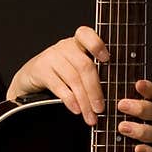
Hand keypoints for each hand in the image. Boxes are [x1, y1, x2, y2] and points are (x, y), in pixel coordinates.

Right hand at [7, 26, 151, 151]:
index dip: (97, 44)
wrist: (29, 79)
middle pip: (84, 65)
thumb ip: (94, 73)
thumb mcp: (77, 68)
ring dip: (84, 100)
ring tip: (91, 116)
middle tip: (101, 109)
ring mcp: (51, 57)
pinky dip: (70, 100)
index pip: (86, 34)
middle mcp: (64, 46)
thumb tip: (122, 92)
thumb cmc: (62, 75)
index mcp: (78, 43)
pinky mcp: (40, 70)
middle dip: (95, 89)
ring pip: (73, 78)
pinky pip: (58, 86)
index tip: (107, 59)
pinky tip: (76, 110)